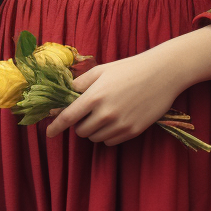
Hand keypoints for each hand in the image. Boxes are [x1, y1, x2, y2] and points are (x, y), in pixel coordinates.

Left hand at [44, 23, 210, 147]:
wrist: (161, 73)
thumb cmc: (129, 68)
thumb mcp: (101, 70)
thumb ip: (80, 84)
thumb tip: (64, 96)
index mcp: (94, 97)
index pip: (68, 118)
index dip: (55, 127)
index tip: (48, 133)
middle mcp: (105, 114)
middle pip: (81, 131)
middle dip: (80, 124)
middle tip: (88, 112)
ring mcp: (120, 125)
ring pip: (96, 138)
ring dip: (94, 130)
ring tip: (104, 114)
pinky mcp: (133, 131)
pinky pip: (111, 142)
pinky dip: (108, 135)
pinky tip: (115, 121)